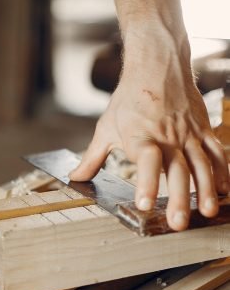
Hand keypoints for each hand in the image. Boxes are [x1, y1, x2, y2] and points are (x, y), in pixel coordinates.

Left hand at [69, 0, 228, 231]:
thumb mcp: (106, 128)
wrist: (158, 65)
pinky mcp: (203, 129)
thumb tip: (74, 178)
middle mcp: (168, 136)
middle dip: (180, 198)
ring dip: (207, 189)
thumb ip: (92, 158)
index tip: (144, 203)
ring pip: (202, 164)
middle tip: (178, 223)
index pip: (146, 162)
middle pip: (177, 169)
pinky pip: (216, 152)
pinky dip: (223, 171)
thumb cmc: (129, 99)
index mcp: (141, 136)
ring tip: (208, 212)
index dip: (146, 182)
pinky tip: (226, 191)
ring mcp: (188, 133)